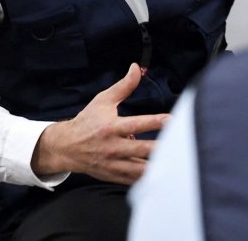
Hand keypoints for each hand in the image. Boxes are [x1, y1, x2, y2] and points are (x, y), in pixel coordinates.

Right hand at [30, 63, 168, 184]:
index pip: (136, 125)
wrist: (65, 147)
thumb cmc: (87, 121)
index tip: (172, 120)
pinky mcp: (113, 176)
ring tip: (178, 163)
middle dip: (161, 148)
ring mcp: (113, 164)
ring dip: (158, 167)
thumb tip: (136, 68)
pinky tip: (165, 176)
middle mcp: (112, 147)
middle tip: (182, 145)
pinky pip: (134, 180)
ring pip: (139, 169)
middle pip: (141, 149)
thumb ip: (123, 86)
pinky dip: (149, 179)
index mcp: (111, 127)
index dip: (155, 122)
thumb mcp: (102, 101)